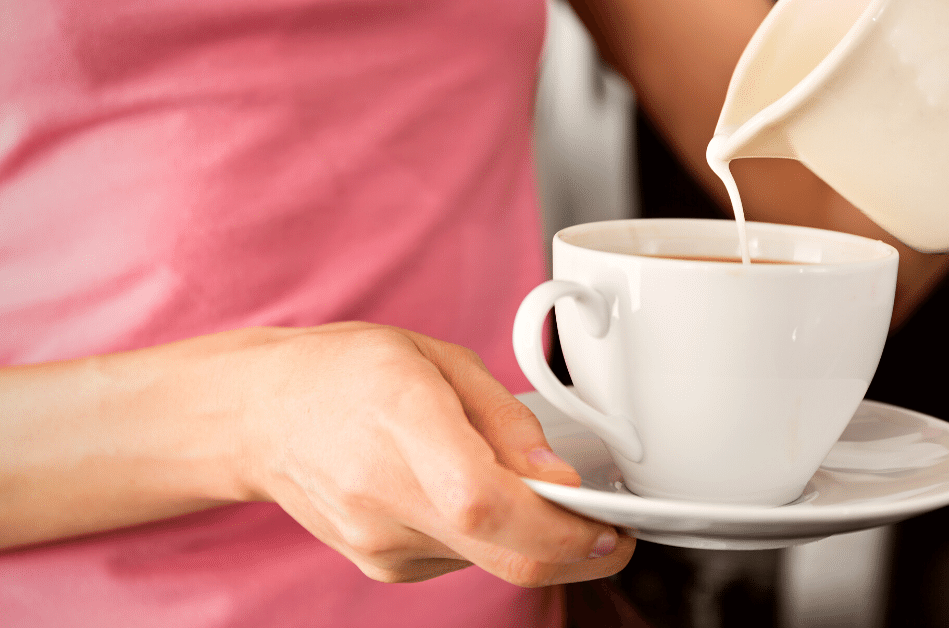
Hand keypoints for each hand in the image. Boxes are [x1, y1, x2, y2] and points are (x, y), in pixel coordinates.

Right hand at [231, 323, 633, 584]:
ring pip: (492, 563)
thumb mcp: (438, 358)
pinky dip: (490, 538)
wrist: (261, 415)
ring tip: (528, 490)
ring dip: (533, 539)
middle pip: (504, 556)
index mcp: (402, 419)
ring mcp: (379, 542)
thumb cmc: (349, 372)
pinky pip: (464, 562)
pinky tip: (468, 497)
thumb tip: (558, 477)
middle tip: (613, 534)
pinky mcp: (382, 567)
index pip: (487, 502)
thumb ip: (506, 419)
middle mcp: (384, 494)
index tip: (609, 524)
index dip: (560, 526)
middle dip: (579, 556)